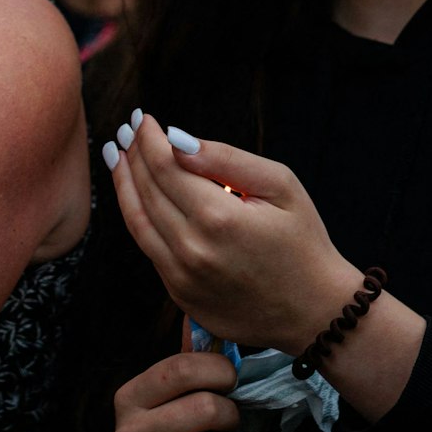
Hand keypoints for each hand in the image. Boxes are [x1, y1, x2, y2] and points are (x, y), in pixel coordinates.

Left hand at [107, 114, 364, 352]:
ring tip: (118, 156)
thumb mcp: (280, 187)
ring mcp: (181, 277)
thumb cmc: (303, 242)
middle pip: (146, 191)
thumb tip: (177, 140)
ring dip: (124, 185)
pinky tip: (136, 196)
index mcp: (218, 219)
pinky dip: (137, 216)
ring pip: (137, 220)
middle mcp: (192, 249)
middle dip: (133, 156)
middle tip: (127, 131)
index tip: (142, 119)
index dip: (148, 139)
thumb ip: (226, 160)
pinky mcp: (179, 294)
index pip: (165, 167)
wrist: (314, 312)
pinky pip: (148, 247)